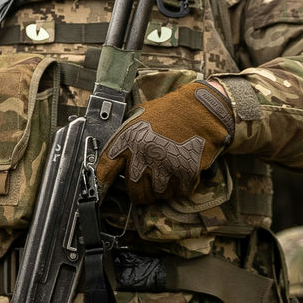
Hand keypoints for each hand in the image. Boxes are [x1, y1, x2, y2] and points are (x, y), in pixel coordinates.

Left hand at [96, 81, 234, 202]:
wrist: (200, 108)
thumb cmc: (169, 112)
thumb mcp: (138, 118)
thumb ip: (125, 138)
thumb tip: (113, 159)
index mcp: (128, 140)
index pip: (106, 170)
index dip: (102, 183)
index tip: (103, 190)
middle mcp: (145, 154)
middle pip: (134, 191)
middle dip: (139, 191)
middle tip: (145, 185)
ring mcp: (166, 165)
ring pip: (157, 194)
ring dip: (160, 189)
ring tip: (165, 175)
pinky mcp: (186, 172)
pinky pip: (178, 192)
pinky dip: (179, 187)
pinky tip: (179, 173)